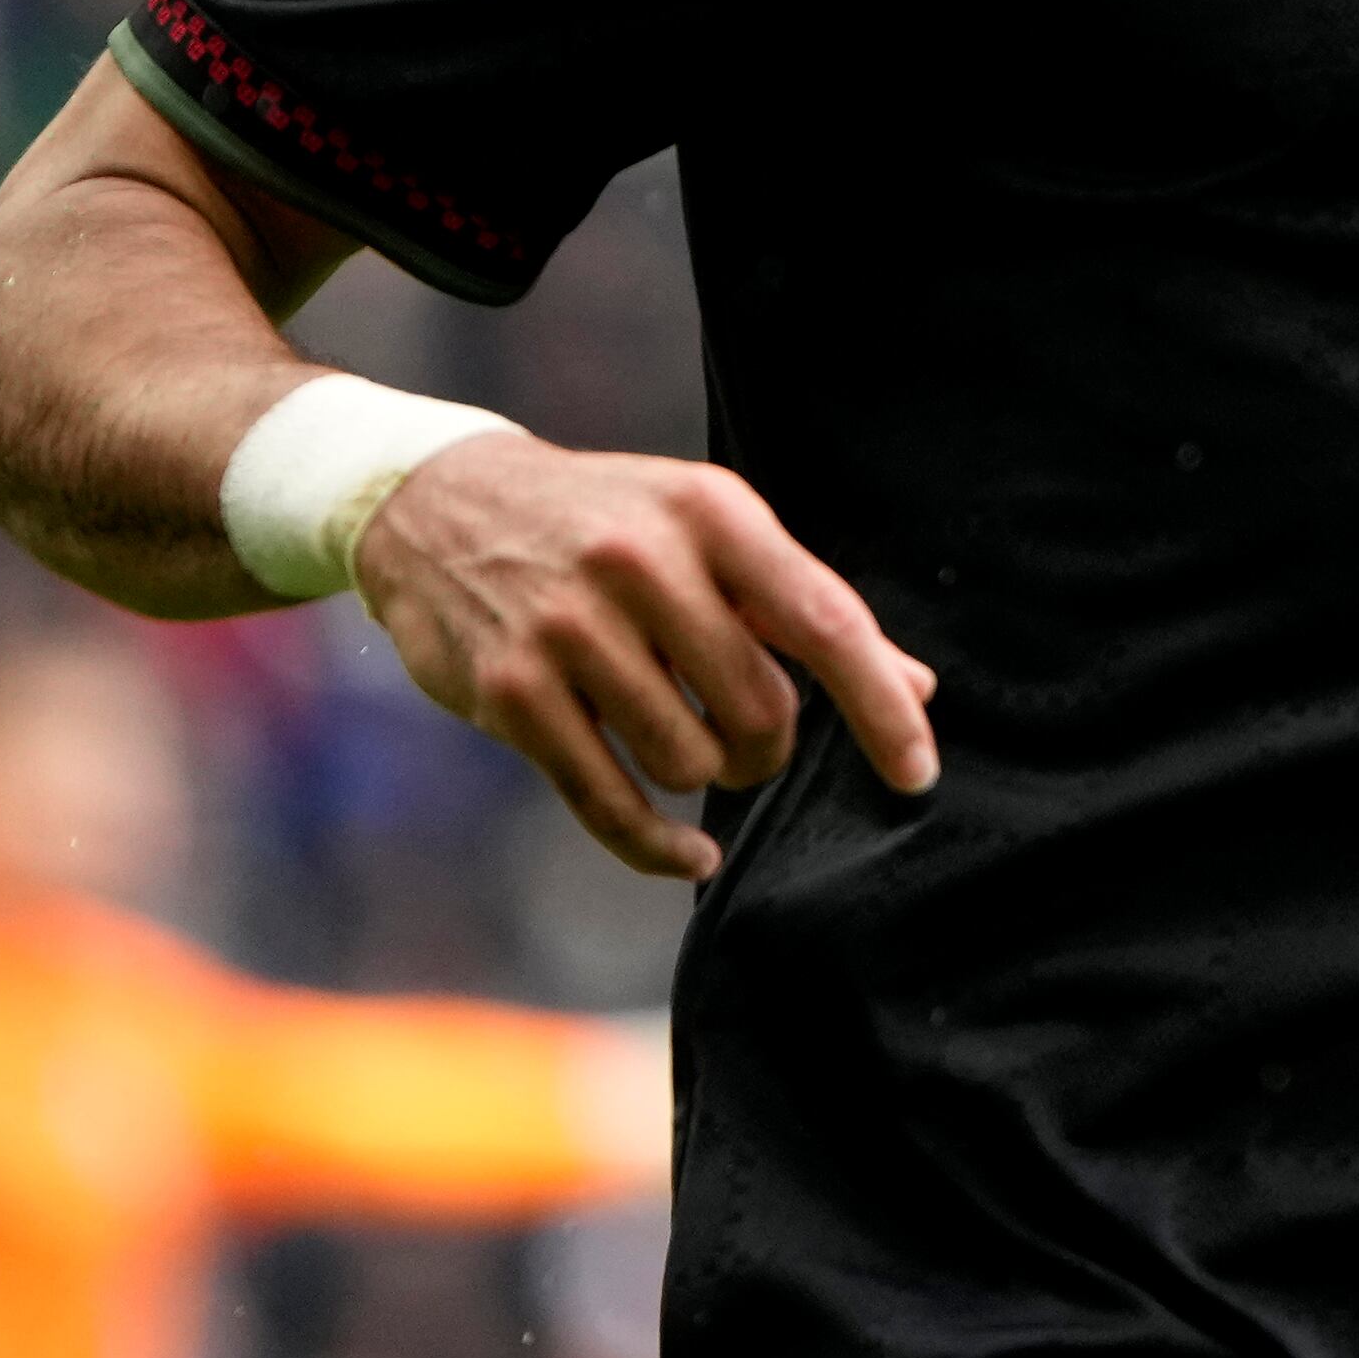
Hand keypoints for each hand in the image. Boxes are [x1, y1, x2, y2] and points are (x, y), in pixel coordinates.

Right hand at [356, 437, 936, 879]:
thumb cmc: (609, 522)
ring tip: (687, 740)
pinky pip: (610, 803)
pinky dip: (661, 846)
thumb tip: (916, 687)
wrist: (440, 503)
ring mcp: (568, 628)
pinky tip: (692, 854)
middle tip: (750, 737)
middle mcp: (641, 562)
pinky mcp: (512, 691)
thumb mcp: (709, 529)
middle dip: (770, 745)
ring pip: (689, 760)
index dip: (880, 707)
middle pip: (759, 708)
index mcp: (711, 512)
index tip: (918, 773)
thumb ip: (803, 606)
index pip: (824, 621)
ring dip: (704, 773)